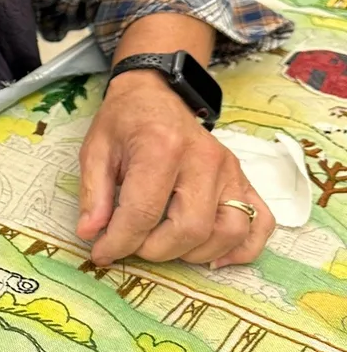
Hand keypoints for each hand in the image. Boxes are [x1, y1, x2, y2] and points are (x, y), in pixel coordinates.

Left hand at [76, 69, 274, 267]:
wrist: (157, 95)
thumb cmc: (125, 122)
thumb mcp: (96, 150)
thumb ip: (94, 194)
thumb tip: (91, 233)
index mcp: (162, 147)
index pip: (144, 212)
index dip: (119, 242)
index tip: (102, 252)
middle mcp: (203, 159)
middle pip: (190, 228)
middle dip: (155, 250)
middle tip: (133, 245)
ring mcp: (229, 170)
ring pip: (228, 232)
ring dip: (194, 253)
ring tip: (165, 246)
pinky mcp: (243, 180)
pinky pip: (261, 224)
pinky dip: (242, 249)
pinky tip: (213, 256)